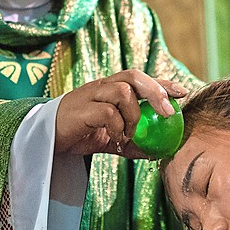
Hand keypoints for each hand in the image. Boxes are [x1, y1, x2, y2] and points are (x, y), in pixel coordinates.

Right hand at [54, 70, 186, 156]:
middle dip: (156, 91)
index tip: (182, 93)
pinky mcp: (80, 109)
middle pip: (133, 76)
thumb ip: (131, 142)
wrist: (46, 140)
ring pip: (122, 91)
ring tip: (130, 134)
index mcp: (110, 89)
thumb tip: (157, 152)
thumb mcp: (110, 139)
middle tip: (167, 112)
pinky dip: (118, 127)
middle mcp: (102, 87)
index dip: (162, 83)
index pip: (141, 79)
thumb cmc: (79, 134)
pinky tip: (117, 140)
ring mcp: (90, 95)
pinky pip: (107, 112)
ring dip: (134, 115)